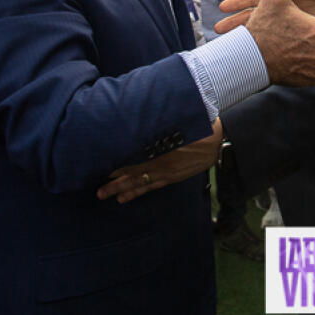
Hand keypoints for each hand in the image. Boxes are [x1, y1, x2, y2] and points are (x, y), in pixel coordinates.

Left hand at [96, 120, 222, 203]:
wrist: (215, 139)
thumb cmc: (194, 126)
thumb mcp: (174, 121)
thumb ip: (155, 124)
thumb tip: (137, 118)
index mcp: (158, 148)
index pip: (132, 159)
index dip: (116, 165)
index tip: (100, 166)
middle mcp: (159, 162)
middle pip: (132, 174)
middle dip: (114, 183)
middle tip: (99, 191)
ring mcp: (165, 172)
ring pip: (138, 183)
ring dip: (122, 190)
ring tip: (106, 195)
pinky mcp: (171, 177)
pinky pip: (151, 187)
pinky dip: (137, 192)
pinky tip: (126, 197)